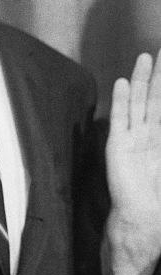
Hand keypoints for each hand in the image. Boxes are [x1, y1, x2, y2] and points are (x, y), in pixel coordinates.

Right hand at [106, 50, 160, 274]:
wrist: (142, 217)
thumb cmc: (160, 199)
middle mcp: (150, 135)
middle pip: (156, 97)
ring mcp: (133, 138)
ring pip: (139, 102)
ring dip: (142, 80)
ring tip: (146, 57)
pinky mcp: (118, 145)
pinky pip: (121, 117)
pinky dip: (121, 100)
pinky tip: (122, 82)